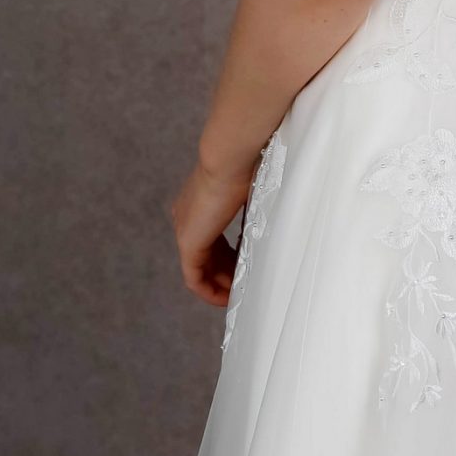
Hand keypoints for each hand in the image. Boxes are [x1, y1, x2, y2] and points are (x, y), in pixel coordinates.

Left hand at [168, 160, 253, 309]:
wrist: (229, 156)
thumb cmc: (244, 164)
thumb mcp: (250, 191)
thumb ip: (253, 210)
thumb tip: (270, 224)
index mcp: (198, 203)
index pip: (211, 238)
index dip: (227, 256)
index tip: (244, 266)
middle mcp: (186, 218)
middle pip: (205, 256)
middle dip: (225, 273)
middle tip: (243, 285)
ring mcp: (185, 231)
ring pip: (200, 269)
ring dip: (218, 284)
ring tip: (238, 295)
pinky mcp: (188, 243)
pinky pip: (195, 278)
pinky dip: (209, 291)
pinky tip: (226, 298)